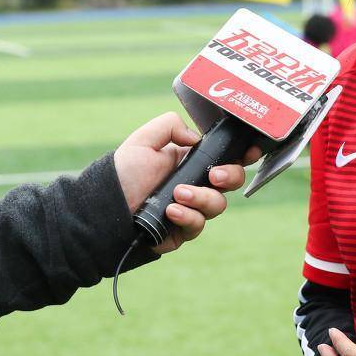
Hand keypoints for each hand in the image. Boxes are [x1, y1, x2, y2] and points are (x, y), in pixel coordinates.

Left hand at [113, 112, 258, 253]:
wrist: (106, 207)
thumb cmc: (123, 172)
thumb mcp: (144, 139)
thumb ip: (170, 126)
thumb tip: (196, 138)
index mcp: (191, 160)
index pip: (225, 156)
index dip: (242, 154)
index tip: (249, 151)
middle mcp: (196, 184)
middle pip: (232, 181)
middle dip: (231, 176)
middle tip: (216, 176)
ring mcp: (192, 208)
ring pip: (218, 205)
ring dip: (202, 198)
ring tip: (178, 194)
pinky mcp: (184, 230)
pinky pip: (198, 225)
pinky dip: (188, 216)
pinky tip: (172, 210)